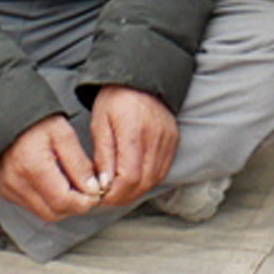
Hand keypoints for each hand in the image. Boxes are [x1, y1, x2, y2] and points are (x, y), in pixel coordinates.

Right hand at [0, 113, 104, 225]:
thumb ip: (79, 164)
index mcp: (32, 166)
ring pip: (44, 214)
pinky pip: (34, 208)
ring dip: (63, 205)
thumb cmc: (37, 123)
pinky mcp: (8, 193)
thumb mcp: (65, 135)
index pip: (62, 201)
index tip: (97, 194)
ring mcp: (10, 190)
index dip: (84, 202)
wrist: (11, 120)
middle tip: (88, 191)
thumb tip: (92, 189)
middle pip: (53, 213)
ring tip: (74, 186)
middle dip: (75, 206)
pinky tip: (58, 185)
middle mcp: (16, 182)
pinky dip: (50, 202)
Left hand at [86, 85, 179, 206]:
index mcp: (133, 132)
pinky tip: (133, 177)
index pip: (129, 178)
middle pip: (144, 183)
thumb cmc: (115, 98)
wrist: (141, 77)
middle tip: (105, 196)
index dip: (114, 194)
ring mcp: (168, 140)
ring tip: (117, 188)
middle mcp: (155, 138)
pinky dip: (147, 179)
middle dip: (123, 196)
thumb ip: (103, 155)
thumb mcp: (99, 123)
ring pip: (154, 180)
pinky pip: (162, 170)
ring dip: (135, 190)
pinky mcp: (173, 140)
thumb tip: (103, 185)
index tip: (99, 195)